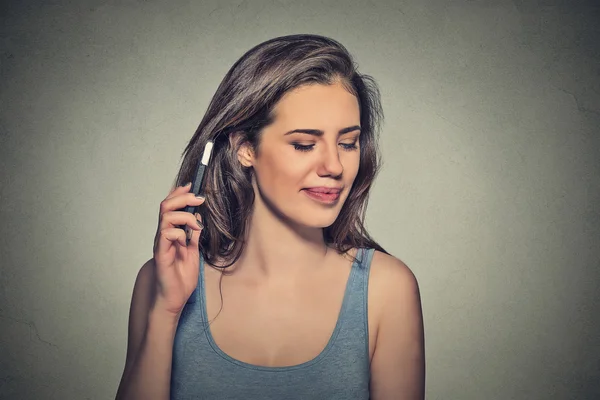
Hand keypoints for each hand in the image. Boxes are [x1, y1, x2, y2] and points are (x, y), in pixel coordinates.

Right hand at [151, 182, 204, 316]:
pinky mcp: (161, 254)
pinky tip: (186, 242)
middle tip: (199, 198)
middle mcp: (163, 235)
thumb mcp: (194, 252)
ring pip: (166, 217)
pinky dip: (179, 233)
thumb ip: (194, 236)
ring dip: (184, 216)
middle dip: (182, 197)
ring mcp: (161, 244)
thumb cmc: (181, 277)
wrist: (175, 298)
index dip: (179, 194)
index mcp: (171, 233)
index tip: (192, 186)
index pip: (171, 207)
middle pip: (166, 206)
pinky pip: (166, 234)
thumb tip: (198, 219)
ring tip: (197, 226)